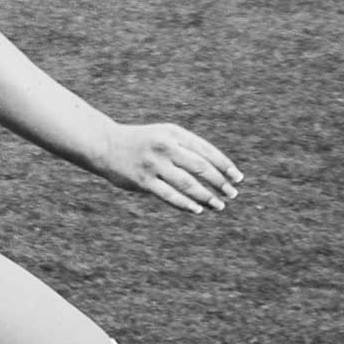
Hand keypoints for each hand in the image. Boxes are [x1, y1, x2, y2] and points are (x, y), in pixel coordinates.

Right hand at [103, 120, 242, 213]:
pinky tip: (198, 209)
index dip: (225, 165)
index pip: (207, 150)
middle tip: (232, 193)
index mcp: (174, 133)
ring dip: (206, 196)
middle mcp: (166, 147)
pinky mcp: (143, 181)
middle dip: (220, 182)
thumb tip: (217, 170)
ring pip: (188, 184)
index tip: (237, 177)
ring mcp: (154, 164)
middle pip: (201, 167)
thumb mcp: (165, 136)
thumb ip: (187, 148)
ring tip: (219, 205)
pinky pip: (169, 195)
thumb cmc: (142, 143)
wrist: (105, 145)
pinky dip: (186, 204)